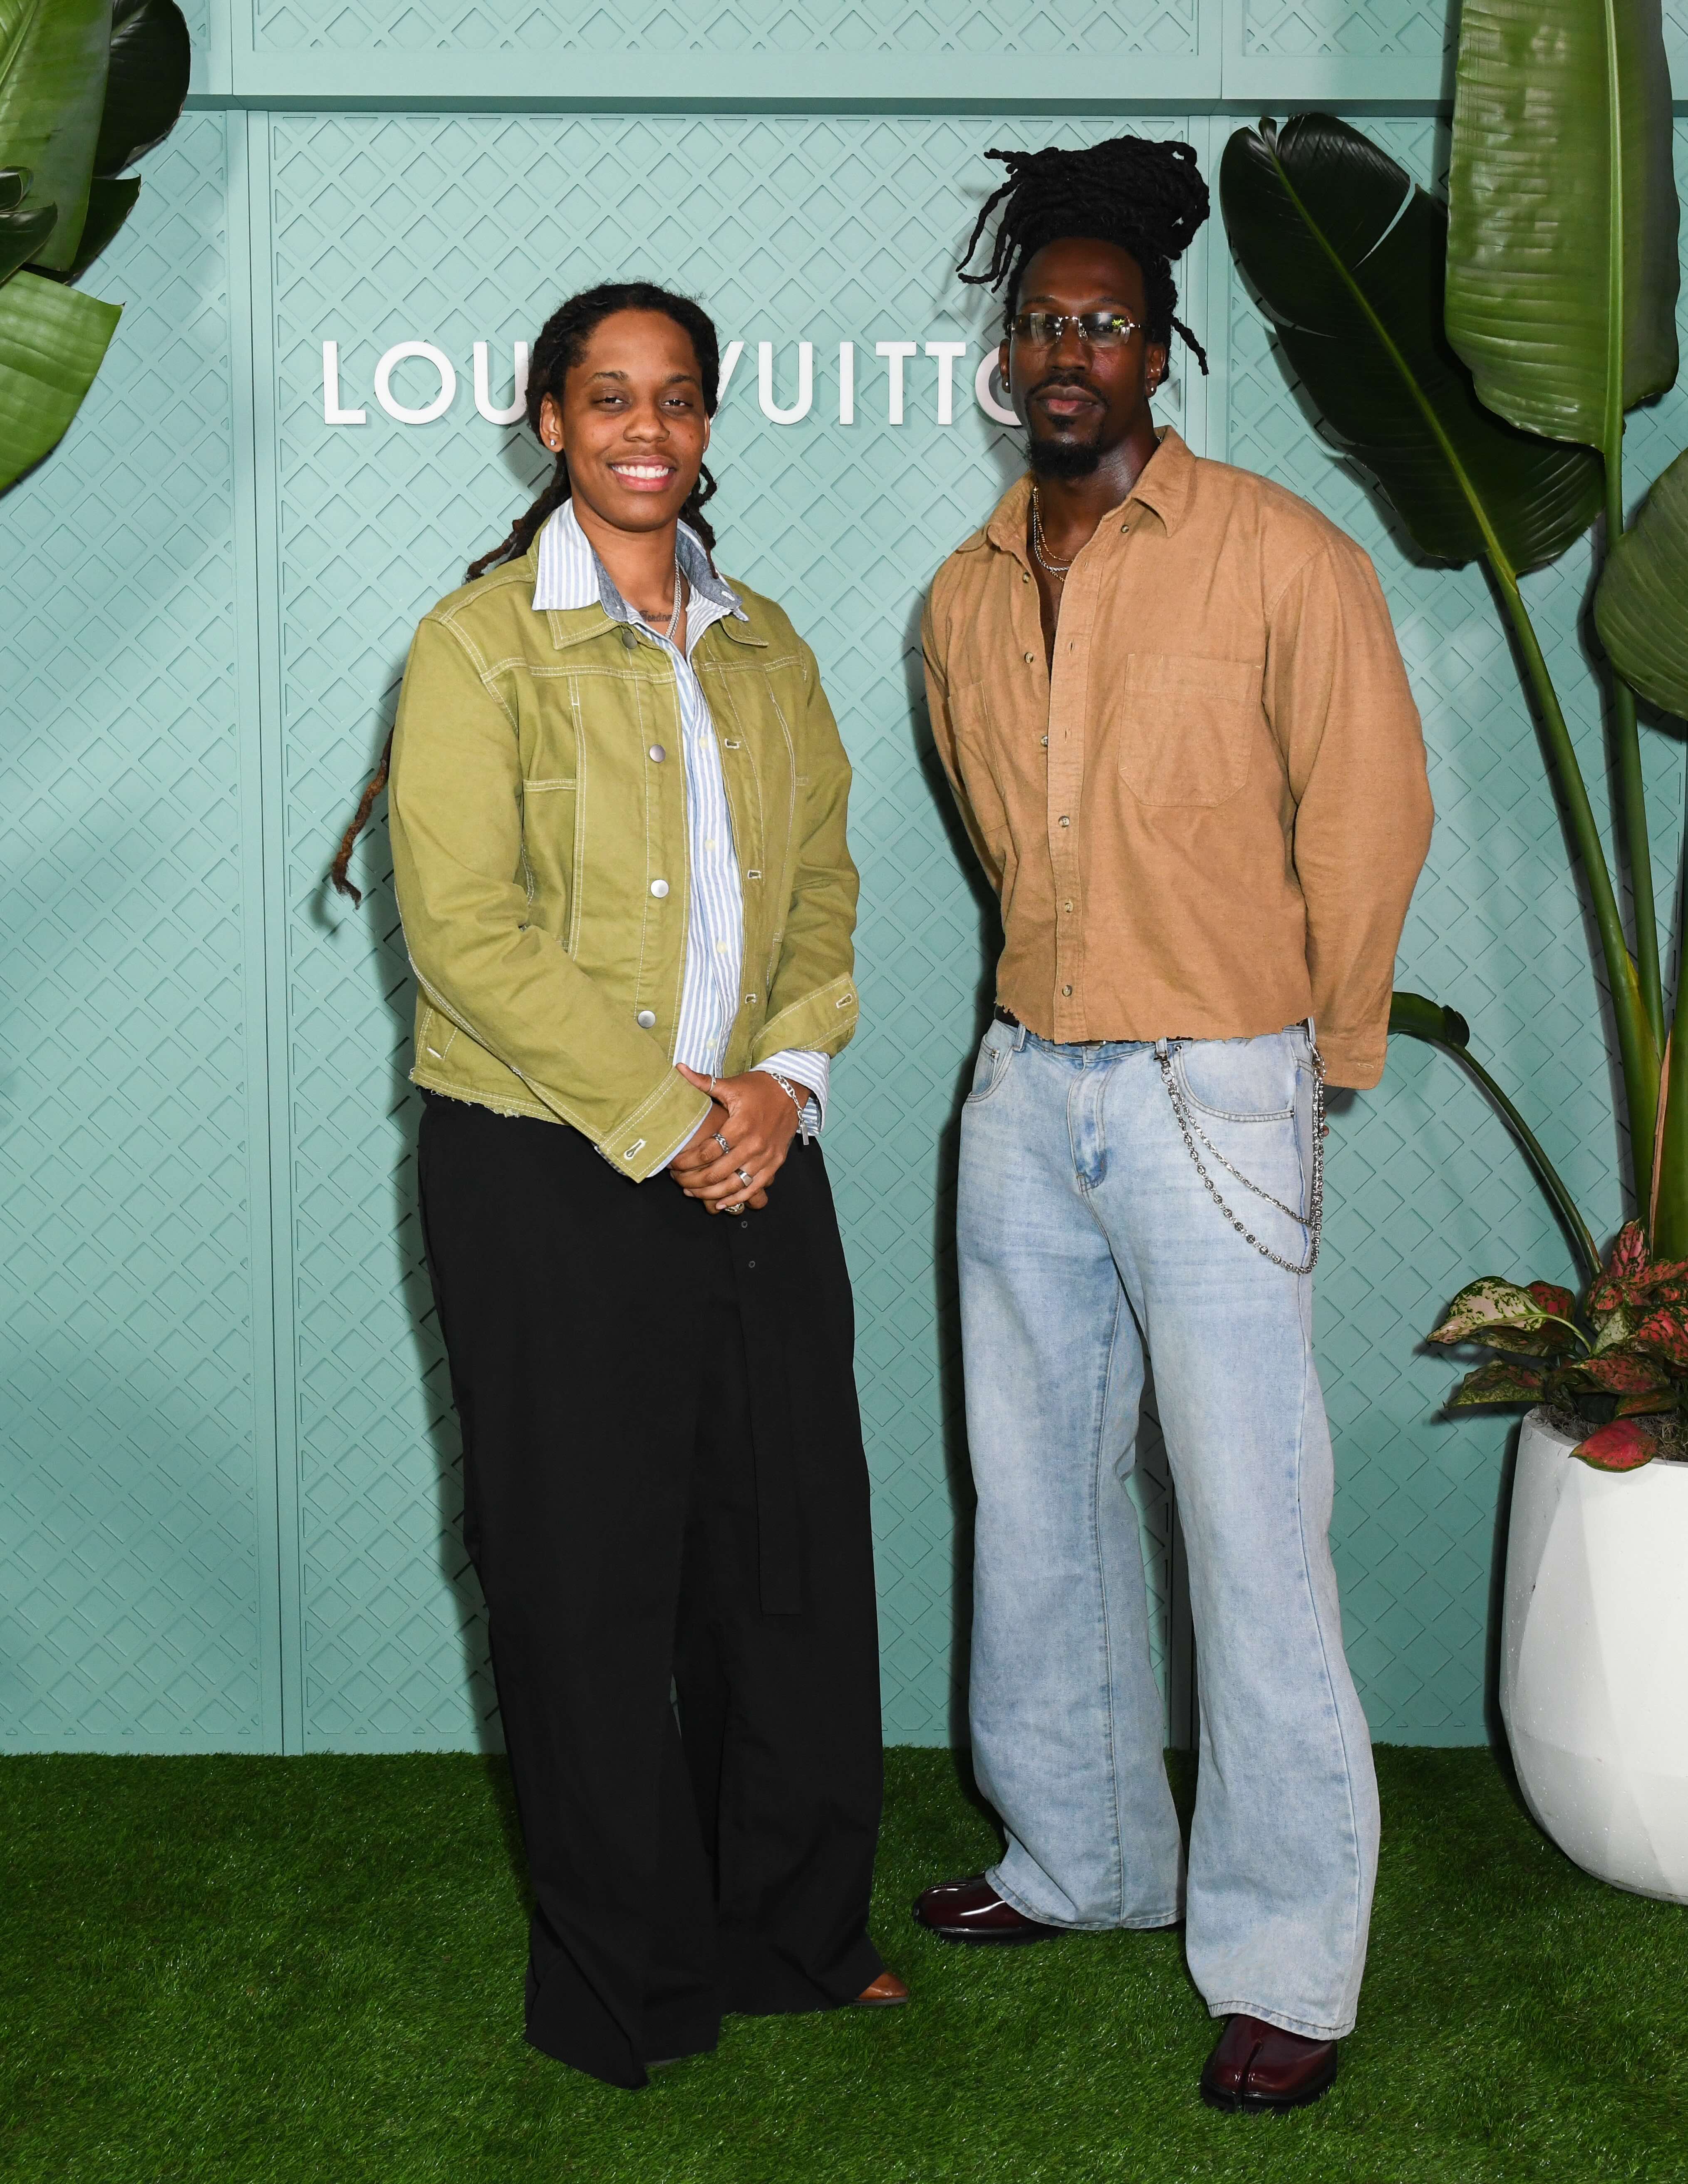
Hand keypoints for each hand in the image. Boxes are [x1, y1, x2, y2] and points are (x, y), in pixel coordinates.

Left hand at [669, 1066, 801, 1210]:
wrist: (791, 1090)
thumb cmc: (758, 1087)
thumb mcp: (730, 1085)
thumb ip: (703, 1082)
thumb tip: (679, 1068)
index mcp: (740, 1125)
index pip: (707, 1152)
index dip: (687, 1161)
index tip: (673, 1164)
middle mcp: (754, 1145)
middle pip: (717, 1173)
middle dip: (693, 1181)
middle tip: (678, 1181)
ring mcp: (766, 1157)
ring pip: (734, 1185)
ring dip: (710, 1193)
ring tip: (692, 1192)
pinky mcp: (775, 1163)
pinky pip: (754, 1188)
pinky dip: (736, 1198)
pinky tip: (721, 1204)